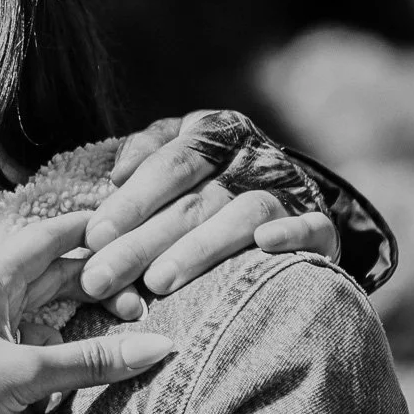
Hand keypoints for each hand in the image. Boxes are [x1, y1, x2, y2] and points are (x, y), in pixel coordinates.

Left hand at [0, 214, 175, 413]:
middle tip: (138, 299)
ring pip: (36, 312)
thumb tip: (158, 346)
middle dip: (93, 284)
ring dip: (71, 323)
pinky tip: (57, 374)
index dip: (86, 228)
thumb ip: (91, 361)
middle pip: (49, 275)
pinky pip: (19, 342)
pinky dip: (44, 352)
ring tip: (110, 336)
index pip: (47, 237)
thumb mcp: (26, 371)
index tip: (123, 223)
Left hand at [79, 111, 337, 318]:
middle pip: (193, 200)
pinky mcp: (320, 222)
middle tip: (100, 278)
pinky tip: (263, 246)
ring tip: (158, 281)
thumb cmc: (209, 178)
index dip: (130, 201)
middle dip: (141, 242)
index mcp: (211, 132)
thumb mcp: (176, 152)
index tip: (94, 237)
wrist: (288, 191)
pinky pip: (310, 226)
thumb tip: (116, 175)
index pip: (168, 166)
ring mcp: (287, 187)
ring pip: (242, 214)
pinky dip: (290, 235)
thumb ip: (144, 156)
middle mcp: (250, 155)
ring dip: (200, 248)